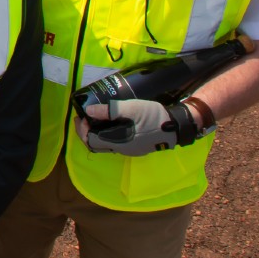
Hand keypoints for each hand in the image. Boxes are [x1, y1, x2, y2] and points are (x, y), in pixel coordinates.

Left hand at [77, 99, 198, 156]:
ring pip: (105, 144)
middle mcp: (122, 149)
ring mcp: (129, 148)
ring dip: (96, 132)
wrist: (177, 126)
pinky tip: (108, 119)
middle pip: (96, 145)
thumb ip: (111, 110)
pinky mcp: (135, 144)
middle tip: (84, 116)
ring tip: (94, 115)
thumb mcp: (132, 108)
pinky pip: (114, 141)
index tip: (81, 116)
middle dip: (86, 131)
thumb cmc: (154, 118)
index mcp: (119, 143)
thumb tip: (89, 111)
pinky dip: (106, 132)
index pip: (92, 142)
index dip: (82, 130)